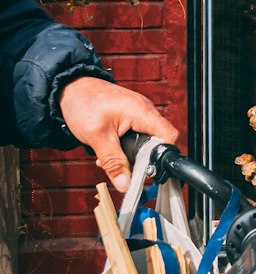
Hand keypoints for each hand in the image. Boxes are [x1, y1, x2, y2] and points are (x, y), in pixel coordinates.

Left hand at [58, 77, 178, 192]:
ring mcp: (138, 114)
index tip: (148, 170)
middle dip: (140, 159)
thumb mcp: (97, 137)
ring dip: (129, 155)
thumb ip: (113, 162)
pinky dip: (123, 147)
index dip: (163, 155)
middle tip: (123, 169)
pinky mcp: (129, 117)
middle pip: (157, 142)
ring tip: (110, 159)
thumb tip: (126, 185)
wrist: (69, 88)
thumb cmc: (82, 103)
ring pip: (144, 142)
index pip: (169, 136)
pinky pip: (134, 137)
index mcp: (142, 112)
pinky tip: (108, 151)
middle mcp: (145, 111)